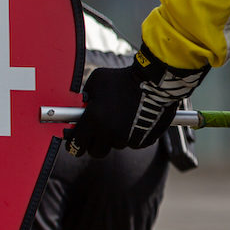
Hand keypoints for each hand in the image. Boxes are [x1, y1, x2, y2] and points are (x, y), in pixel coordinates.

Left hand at [65, 44, 207, 157]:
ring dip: (115, 137)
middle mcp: (109, 132)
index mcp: (94, 119)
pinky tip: (135, 120)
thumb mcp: (96, 81)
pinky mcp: (143, 140)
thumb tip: (79, 108)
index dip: (74, 144)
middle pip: (96, 152)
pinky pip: (133, 143)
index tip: (76, 143)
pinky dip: (132, 136)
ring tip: (121, 119)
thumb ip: (85, 96)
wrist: (155, 80)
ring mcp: (127, 138)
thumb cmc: (123, 78)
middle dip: (95, 144)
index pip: (76, 144)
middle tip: (98, 133)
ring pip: (115, 146)